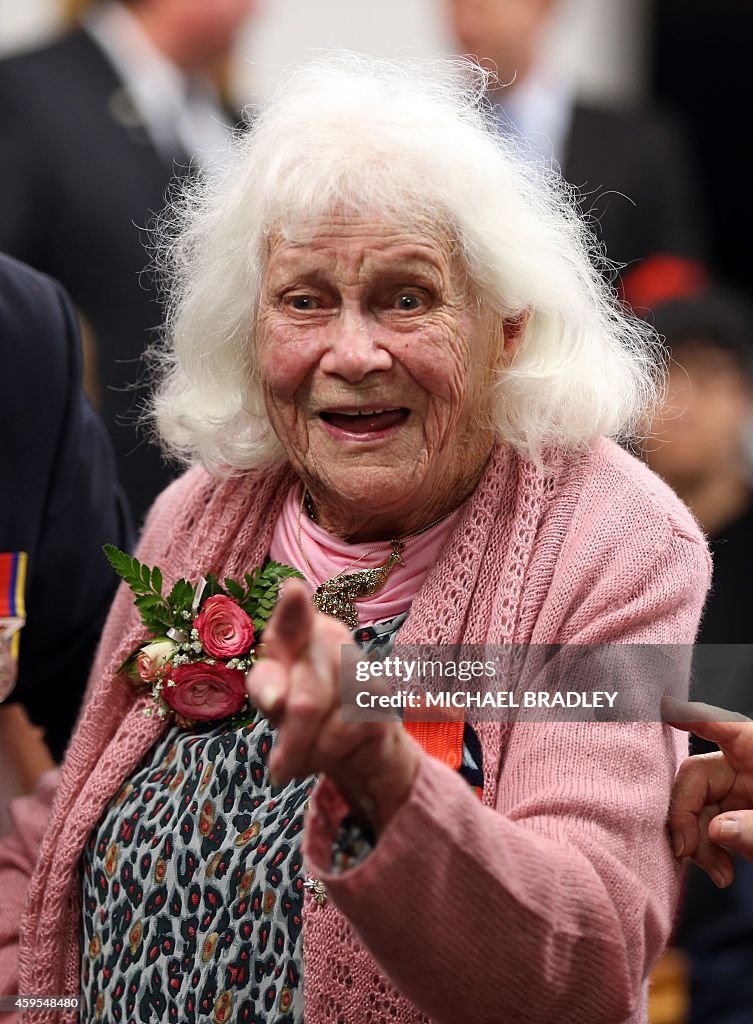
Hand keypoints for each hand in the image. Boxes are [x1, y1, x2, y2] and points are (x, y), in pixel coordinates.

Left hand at [245, 580, 418, 834]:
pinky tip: (329, 756)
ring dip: (304, 753)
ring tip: (304, 759)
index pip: (293, 620)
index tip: (292, 591)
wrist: (363, 750)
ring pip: (318, 718)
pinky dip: (326, 756)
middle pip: (302, 699)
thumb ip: (267, 689)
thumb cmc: (310, 717)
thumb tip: (275, 698)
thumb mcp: (276, 702)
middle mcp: (332, 638)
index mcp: (300, 632)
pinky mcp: (381, 699)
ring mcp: (360, 666)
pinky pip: (340, 736)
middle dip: (289, 743)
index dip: (294, 609)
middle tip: (278, 771)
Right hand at [663, 697, 752, 886]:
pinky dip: (710, 851)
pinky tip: (721, 873)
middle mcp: (747, 767)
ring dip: (698, 842)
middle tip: (686, 852)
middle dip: (686, 814)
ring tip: (717, 874)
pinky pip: (711, 827)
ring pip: (700, 806)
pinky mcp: (742, 818)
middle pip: (698, 776)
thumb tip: (716, 831)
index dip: (694, 718)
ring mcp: (743, 793)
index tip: (666, 710)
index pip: (723, 727)